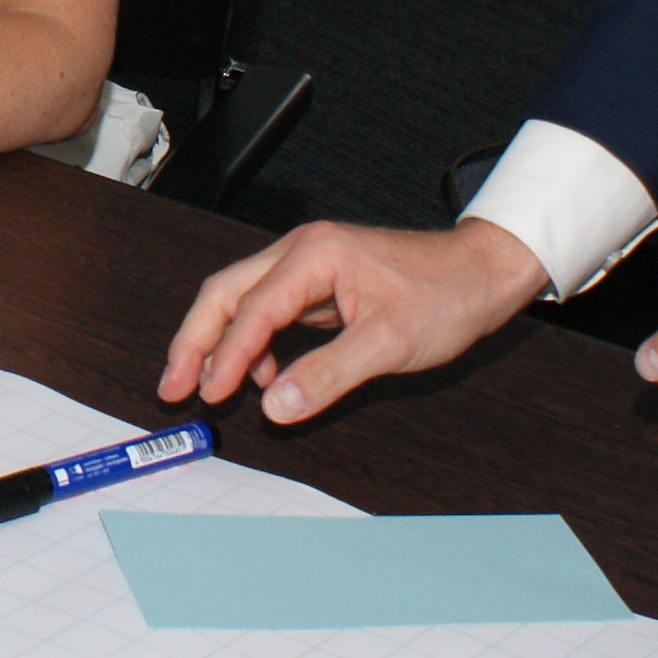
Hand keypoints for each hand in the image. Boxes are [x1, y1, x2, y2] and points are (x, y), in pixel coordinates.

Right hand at [159, 217, 549, 423]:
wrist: (484, 272)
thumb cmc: (446, 295)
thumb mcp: (389, 343)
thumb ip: (328, 375)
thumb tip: (275, 405)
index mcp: (314, 256)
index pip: (251, 310)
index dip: (223, 356)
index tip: (206, 394)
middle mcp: (303, 252)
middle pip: (226, 293)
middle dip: (195, 340)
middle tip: (173, 386)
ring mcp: (310, 266)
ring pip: (243, 300)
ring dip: (219, 341)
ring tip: (205, 386)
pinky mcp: (321, 284)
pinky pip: (271, 310)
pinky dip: (254, 342)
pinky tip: (260, 376)